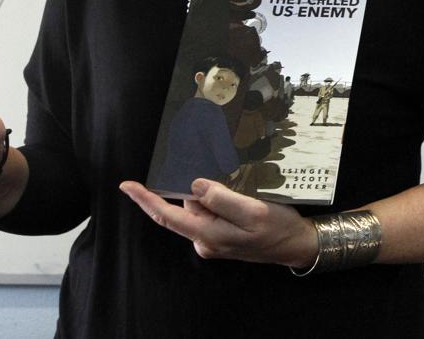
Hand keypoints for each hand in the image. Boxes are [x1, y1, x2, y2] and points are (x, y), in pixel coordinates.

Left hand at [119, 179, 317, 267]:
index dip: (145, 200)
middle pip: (188, 204)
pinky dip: (221, 199)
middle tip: (227, 179)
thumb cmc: (277, 229)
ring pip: (201, 204)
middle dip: (200, 186)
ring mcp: (213, 238)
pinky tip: (242, 196)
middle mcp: (204, 239)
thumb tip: (194, 185)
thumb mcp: (253, 211)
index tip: (126, 185)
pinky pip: (213, 210)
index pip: (167, 216)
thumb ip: (221, 199)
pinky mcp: (222, 234)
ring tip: (243, 190)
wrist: (297, 245)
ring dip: (215, 192)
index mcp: (207, 235)